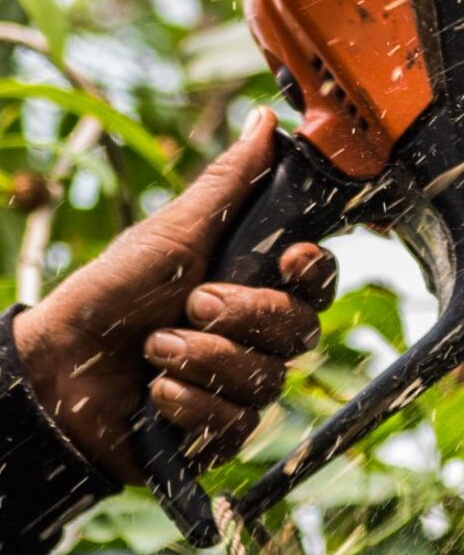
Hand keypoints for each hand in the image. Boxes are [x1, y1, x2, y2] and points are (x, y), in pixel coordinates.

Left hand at [13, 111, 336, 482]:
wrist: (53, 369)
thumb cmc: (112, 293)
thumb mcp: (174, 231)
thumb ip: (230, 181)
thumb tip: (269, 120)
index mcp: (258, 283)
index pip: (319, 281)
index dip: (315, 273)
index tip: (289, 260)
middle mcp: (258, 336)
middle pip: (301, 330)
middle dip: (244, 316)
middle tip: (191, 304)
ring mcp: (240, 386)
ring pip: (268, 379)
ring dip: (204, 360)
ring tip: (154, 349)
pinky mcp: (217, 434)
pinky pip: (236, 424)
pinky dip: (191, 405)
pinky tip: (155, 393)